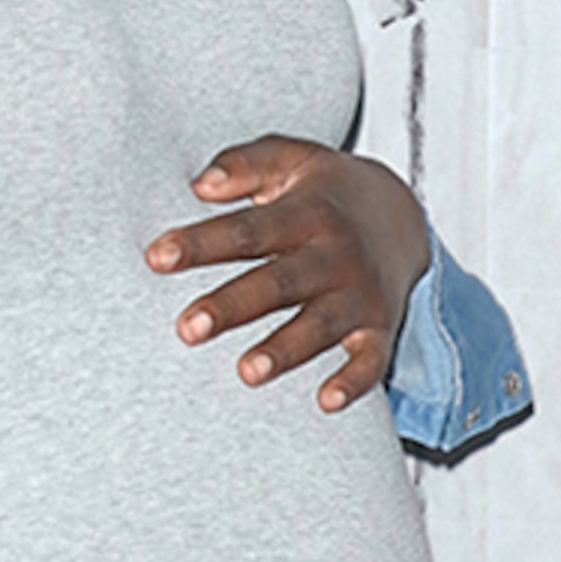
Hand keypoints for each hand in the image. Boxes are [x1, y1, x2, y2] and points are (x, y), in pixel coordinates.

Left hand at [143, 134, 436, 411]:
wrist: (403, 216)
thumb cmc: (326, 192)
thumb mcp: (292, 160)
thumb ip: (245, 164)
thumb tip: (201, 184)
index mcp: (308, 212)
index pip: (247, 230)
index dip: (202, 243)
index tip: (157, 257)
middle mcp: (335, 255)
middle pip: (278, 283)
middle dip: (233, 306)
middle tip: (187, 328)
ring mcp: (359, 295)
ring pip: (319, 326)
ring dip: (285, 350)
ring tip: (247, 371)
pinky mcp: (379, 328)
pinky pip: (371, 361)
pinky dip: (353, 383)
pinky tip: (326, 401)